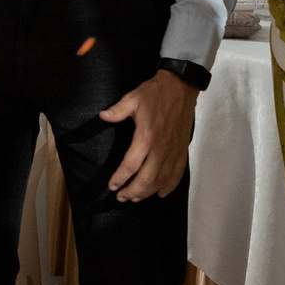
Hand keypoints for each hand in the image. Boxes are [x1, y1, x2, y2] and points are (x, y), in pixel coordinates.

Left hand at [101, 69, 194, 200]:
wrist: (181, 87)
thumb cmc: (155, 93)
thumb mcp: (133, 98)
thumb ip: (117, 110)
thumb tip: (102, 116)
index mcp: (146, 137)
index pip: (131, 166)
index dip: (120, 178)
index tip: (112, 186)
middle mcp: (161, 149)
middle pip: (146, 179)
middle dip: (132, 192)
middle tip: (121, 197)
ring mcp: (173, 151)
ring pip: (161, 180)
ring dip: (148, 192)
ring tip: (136, 197)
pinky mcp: (182, 151)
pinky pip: (177, 174)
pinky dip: (169, 186)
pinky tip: (161, 193)